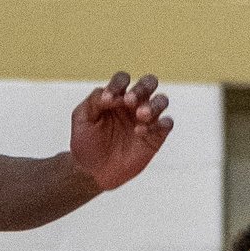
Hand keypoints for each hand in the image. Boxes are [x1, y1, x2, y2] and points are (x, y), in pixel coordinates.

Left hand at [68, 72, 171, 194]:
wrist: (92, 171)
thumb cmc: (86, 141)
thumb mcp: (82, 117)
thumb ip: (94, 100)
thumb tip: (112, 94)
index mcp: (116, 96)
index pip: (122, 79)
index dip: (117, 84)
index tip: (106, 100)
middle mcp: (134, 104)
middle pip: (148, 83)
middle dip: (141, 88)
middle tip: (129, 101)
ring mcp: (147, 119)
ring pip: (162, 100)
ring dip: (153, 105)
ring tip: (140, 115)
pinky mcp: (156, 136)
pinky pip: (167, 123)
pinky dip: (158, 124)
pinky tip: (141, 132)